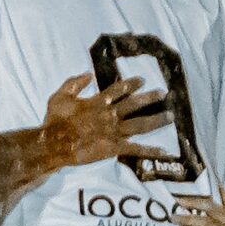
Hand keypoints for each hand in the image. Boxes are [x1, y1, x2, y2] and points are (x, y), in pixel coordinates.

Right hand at [40, 73, 167, 168]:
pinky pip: (135, 149)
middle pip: (134, 104)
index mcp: (98, 102)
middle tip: (164, 93)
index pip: (119, 89)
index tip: (142, 80)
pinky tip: (164, 151)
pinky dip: (150, 150)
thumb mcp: (60, 96)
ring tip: (170, 116)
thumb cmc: (55, 121)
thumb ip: (74, 83)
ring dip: (156, 120)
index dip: (131, 84)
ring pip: (140, 125)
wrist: (54, 144)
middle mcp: (109, 115)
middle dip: (150, 98)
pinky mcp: (114, 148)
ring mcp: (113, 132)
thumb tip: (88, 74)